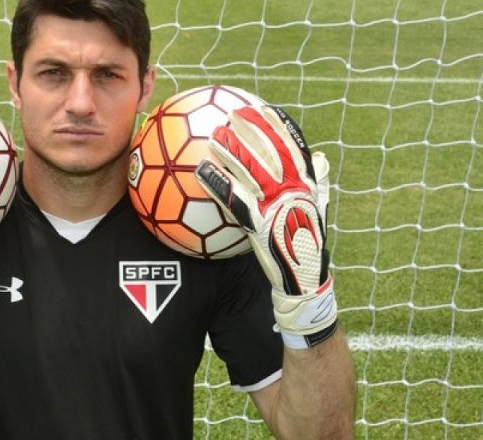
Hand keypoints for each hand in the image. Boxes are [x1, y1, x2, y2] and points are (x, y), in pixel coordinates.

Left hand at [195, 105, 337, 348]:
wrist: (304, 284)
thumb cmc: (304, 249)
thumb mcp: (315, 212)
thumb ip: (315, 183)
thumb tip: (319, 157)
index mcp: (307, 187)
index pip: (295, 149)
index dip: (280, 127)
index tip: (264, 108)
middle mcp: (295, 192)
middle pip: (273, 154)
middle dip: (254, 131)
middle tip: (234, 113)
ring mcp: (279, 207)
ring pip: (253, 173)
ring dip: (233, 152)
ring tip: (214, 136)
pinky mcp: (262, 225)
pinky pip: (235, 200)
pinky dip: (218, 183)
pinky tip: (200, 172)